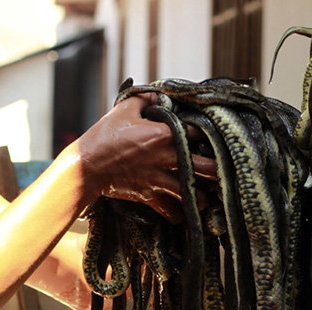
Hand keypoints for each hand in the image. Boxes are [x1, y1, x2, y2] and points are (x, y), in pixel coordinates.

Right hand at [75, 93, 216, 221]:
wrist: (86, 167)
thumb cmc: (104, 136)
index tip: (213, 136)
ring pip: (191, 194)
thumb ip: (144, 98)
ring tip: (208, 198)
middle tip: (225, 172)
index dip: (207, 133)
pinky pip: (169, 211)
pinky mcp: (149, 196)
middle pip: (203, 167)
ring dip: (202, 198)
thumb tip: (157, 91)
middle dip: (216, 170)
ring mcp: (158, 180)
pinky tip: (184, 215)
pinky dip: (178, 215)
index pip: (197, 132)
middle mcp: (166, 159)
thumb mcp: (123, 110)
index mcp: (163, 135)